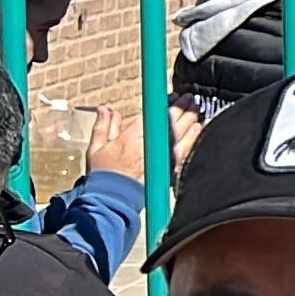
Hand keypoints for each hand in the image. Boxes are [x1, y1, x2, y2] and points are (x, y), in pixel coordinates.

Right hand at [82, 103, 202, 184]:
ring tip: (197, 110)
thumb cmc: (104, 175)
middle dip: (184, 108)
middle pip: (172, 121)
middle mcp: (150, 144)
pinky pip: (185, 149)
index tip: (174, 97)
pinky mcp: (168, 168)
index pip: (155, 115)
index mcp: (133, 136)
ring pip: (181, 134)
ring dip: (190, 120)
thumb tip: (105, 109)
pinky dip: (192, 138)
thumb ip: (103, 126)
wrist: (113, 199)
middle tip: (190, 99)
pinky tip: (197, 130)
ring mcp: (161, 156)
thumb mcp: (97, 147)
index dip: (167, 104)